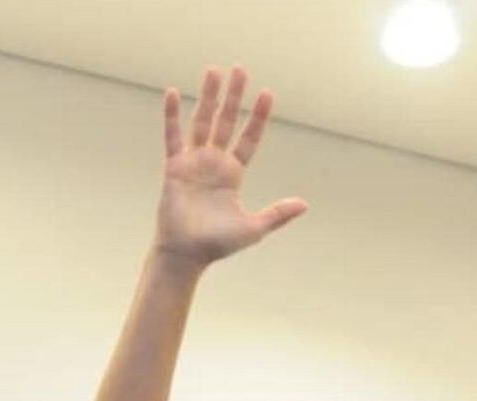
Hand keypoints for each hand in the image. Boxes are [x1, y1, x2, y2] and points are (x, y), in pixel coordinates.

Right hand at [154, 66, 306, 268]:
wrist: (186, 254)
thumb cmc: (217, 245)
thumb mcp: (253, 228)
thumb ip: (277, 213)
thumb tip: (305, 205)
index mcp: (233, 175)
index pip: (248, 139)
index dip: (258, 118)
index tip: (267, 94)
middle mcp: (214, 164)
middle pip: (226, 123)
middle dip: (234, 97)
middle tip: (240, 69)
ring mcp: (193, 163)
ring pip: (202, 122)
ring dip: (208, 97)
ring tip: (214, 70)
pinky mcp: (175, 168)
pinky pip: (173, 137)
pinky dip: (172, 116)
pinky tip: (174, 94)